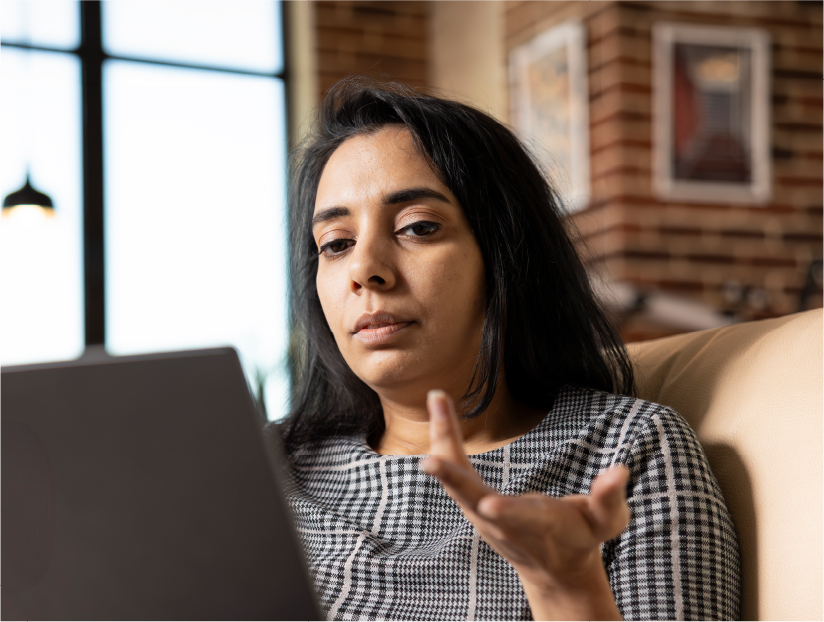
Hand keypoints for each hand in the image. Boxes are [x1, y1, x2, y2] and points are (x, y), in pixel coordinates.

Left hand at [419, 390, 627, 620]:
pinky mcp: (472, 502)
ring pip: (456, 480)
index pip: (521, 520)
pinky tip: (439, 407)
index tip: (488, 506)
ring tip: (437, 401)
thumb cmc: (583, 537)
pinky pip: (453, 469)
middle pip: (473, 500)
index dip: (507, 513)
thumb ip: (610, 498)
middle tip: (429, 461)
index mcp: (539, 525)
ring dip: (444, 442)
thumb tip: (619, 470)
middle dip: (453, 480)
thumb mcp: (607, 522)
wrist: (554, 567)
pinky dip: (444, 440)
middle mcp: (502, 521)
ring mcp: (482, 514)